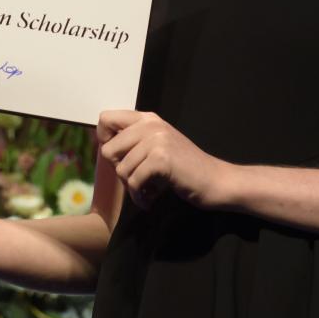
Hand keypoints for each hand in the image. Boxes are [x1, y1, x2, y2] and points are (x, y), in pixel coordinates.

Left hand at [98, 110, 224, 209]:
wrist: (216, 181)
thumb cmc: (184, 169)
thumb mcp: (157, 146)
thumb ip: (134, 142)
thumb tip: (102, 147)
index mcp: (147, 119)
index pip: (105, 118)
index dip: (105, 140)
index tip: (119, 157)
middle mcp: (150, 125)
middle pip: (108, 150)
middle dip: (120, 171)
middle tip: (137, 180)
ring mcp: (157, 140)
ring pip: (121, 170)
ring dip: (132, 187)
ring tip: (148, 191)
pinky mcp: (162, 159)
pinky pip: (134, 181)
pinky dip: (140, 196)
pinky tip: (150, 199)